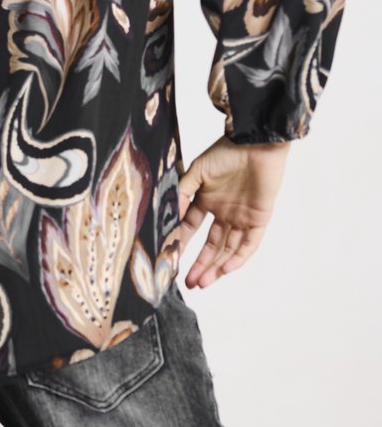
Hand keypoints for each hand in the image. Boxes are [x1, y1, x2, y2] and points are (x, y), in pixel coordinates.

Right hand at [177, 133, 291, 289]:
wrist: (255, 143)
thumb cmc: (226, 151)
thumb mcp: (197, 171)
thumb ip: (183, 193)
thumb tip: (167, 216)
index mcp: (207, 200)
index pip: (192, 229)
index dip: (182, 244)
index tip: (171, 259)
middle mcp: (224, 212)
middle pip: (211, 245)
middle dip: (200, 265)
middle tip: (188, 282)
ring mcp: (242, 217)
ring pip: (228, 249)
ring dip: (216, 267)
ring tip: (201, 283)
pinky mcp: (259, 219)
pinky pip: (249, 245)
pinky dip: (238, 259)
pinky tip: (225, 270)